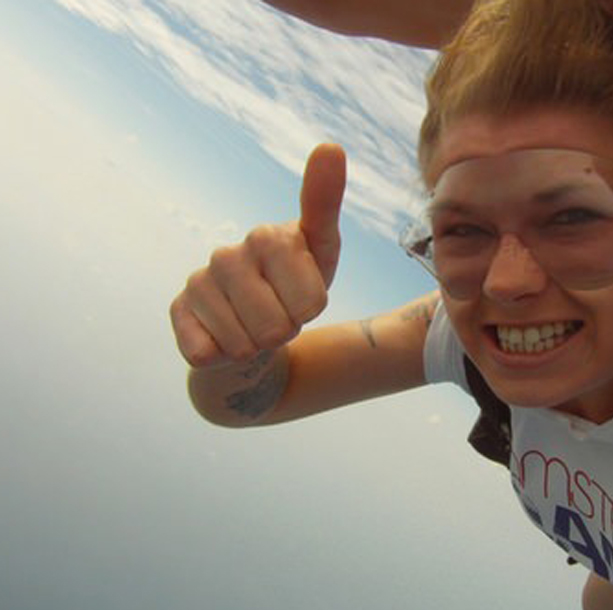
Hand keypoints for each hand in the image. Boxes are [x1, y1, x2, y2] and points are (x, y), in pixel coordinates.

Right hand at [170, 143, 345, 366]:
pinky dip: (223, 357)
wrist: (253, 327)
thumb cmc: (294, 285)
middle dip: (284, 332)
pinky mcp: (177, 313)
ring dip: (255, 347)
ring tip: (253, 325)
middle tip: (277, 315)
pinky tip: (223, 337)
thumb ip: (326, 202)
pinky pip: (207, 354)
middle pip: (276, 327)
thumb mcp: (321, 249)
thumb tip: (330, 145)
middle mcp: (227, 254)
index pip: (311, 303)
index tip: (303, 296)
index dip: (311, 311)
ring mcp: (198, 283)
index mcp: (268, 237)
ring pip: (245, 345)